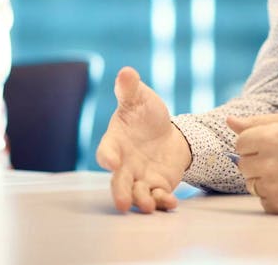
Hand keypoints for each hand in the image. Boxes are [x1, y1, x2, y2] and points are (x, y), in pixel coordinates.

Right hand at [95, 67, 191, 212]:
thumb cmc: (145, 114)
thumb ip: (130, 89)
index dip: (107, 156)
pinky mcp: (157, 185)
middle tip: (122, 203)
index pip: (106, 150)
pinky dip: (163, 201)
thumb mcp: (140, 98)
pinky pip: (158, 196)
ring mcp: (140, 177)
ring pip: (137, 193)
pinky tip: (171, 203)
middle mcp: (124, 164)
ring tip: (147, 207)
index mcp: (115, 142)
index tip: (110, 161)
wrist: (165, 133)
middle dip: (120, 192)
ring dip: (141, 201)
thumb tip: (127, 72)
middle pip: (119, 180)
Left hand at [227, 111, 277, 213]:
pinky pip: (264, 201)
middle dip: (258, 162)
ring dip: (264, 180)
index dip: (254, 144)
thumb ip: (257, 122)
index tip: (273, 146)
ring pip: (251, 184)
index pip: (239, 144)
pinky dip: (275, 197)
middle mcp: (267, 162)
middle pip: (243, 165)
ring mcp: (273, 185)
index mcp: (267, 137)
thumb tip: (229, 121)